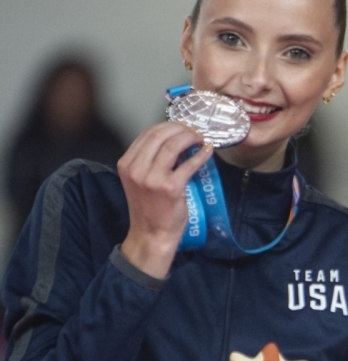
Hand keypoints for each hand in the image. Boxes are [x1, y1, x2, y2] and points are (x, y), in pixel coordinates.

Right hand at [117, 121, 209, 277]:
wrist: (151, 234)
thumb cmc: (149, 208)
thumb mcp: (140, 180)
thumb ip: (150, 161)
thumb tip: (174, 142)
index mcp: (126, 164)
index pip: (147, 134)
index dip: (167, 125)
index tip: (182, 126)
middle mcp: (136, 169)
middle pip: (159, 135)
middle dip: (181, 128)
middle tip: (195, 130)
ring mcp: (152, 178)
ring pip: (173, 145)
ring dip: (191, 137)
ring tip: (201, 138)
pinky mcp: (170, 188)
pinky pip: (188, 164)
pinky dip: (200, 154)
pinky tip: (207, 151)